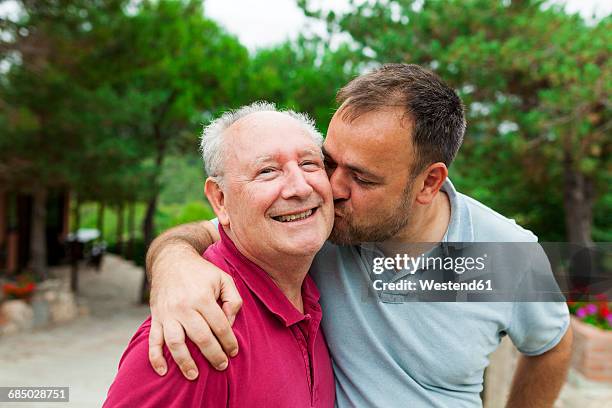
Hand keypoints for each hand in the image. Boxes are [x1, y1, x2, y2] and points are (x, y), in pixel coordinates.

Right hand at [148, 244, 242, 378]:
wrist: (171, 260)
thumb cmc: (202, 272)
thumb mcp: (224, 278)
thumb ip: (233, 299)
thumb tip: (230, 322)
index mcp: (202, 297)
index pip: (220, 326)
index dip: (229, 341)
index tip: (234, 351)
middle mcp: (184, 307)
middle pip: (200, 338)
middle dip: (213, 355)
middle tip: (222, 366)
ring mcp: (167, 313)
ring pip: (175, 343)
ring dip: (185, 362)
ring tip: (194, 375)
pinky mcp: (156, 316)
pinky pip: (153, 340)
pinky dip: (155, 357)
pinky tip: (163, 371)